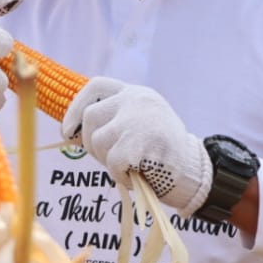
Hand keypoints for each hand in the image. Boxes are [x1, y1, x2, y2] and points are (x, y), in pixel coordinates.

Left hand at [60, 78, 211, 214]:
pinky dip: (119, 175)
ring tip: (129, 167)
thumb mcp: (141, 124)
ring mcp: (138, 119)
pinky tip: (135, 176)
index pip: (97, 86)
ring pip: (98, 141)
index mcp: (137, 94)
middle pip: (91, 116)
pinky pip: (113, 161)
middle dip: (91, 142)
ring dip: (107, 161)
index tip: (67, 130)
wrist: (195, 172)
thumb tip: (74, 131)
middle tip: (108, 159)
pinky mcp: (139, 141)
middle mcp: (136, 100)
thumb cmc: (164, 154)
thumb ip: (116, 120)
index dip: (77, 106)